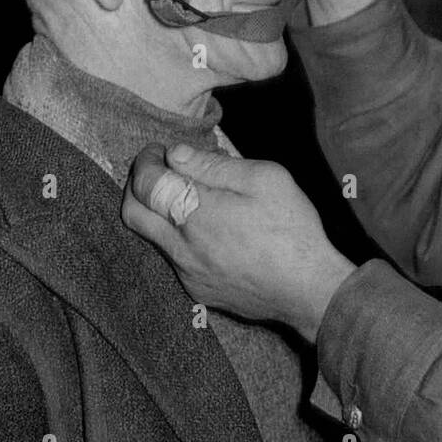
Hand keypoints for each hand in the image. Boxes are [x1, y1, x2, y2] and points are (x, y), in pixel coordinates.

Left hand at [121, 143, 356, 342]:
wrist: (309, 289)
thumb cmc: (292, 229)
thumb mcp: (264, 179)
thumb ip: (215, 165)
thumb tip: (176, 155)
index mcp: (196, 213)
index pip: (146, 182)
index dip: (147, 161)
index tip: (159, 151)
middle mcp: (181, 247)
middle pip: (132, 213)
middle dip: (136, 185)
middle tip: (156, 170)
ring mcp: (187, 272)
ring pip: (153, 237)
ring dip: (159, 212)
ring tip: (190, 197)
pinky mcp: (198, 290)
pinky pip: (175, 258)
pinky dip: (180, 237)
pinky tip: (211, 230)